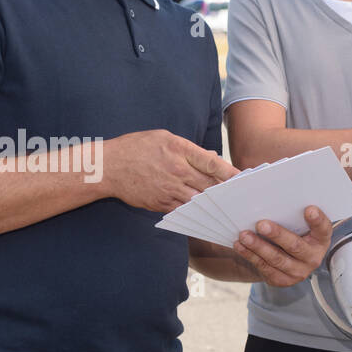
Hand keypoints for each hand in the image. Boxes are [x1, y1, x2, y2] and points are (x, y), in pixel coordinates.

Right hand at [101, 129, 237, 211]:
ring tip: (229, 207)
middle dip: (227, 191)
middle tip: (242, 196)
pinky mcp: (160, 203)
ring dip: (214, 204)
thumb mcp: (163, 138)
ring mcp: (168, 189)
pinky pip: (183, 209)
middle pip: (209, 184)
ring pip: (199, 200)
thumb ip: (189, 149)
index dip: (230, 171)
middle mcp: (176, 170)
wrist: (108, 167)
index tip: (243, 177)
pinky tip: (206, 213)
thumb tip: (210, 158)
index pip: (211, 163)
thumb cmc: (136, 148)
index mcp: (178, 149)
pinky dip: (196, 211)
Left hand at [233, 206, 333, 286]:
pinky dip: (250, 255)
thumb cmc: (291, 231)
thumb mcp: (296, 222)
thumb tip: (267, 194)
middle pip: (295, 246)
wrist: (284, 258)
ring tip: (244, 235)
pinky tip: (240, 245)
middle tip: (261, 224)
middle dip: (277, 234)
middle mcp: (313, 257)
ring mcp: (298, 271)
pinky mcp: (282, 280)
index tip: (309, 209)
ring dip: (258, 246)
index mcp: (320, 239)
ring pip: (277, 259)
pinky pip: (265, 268)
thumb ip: (290, 211)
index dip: (317, 220)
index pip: (323, 229)